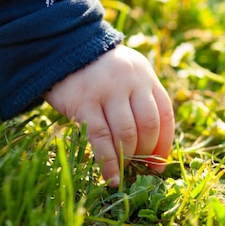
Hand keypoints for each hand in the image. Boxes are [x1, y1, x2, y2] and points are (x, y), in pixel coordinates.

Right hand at [44, 45, 174, 185]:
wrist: (60, 47)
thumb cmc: (95, 70)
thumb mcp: (126, 74)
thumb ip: (139, 99)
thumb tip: (150, 147)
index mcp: (145, 75)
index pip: (164, 115)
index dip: (164, 144)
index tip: (159, 165)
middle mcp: (131, 81)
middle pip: (148, 126)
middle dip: (145, 152)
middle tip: (136, 166)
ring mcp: (108, 91)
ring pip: (126, 134)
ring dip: (127, 158)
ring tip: (123, 170)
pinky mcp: (84, 102)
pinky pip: (101, 139)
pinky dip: (109, 163)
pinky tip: (111, 177)